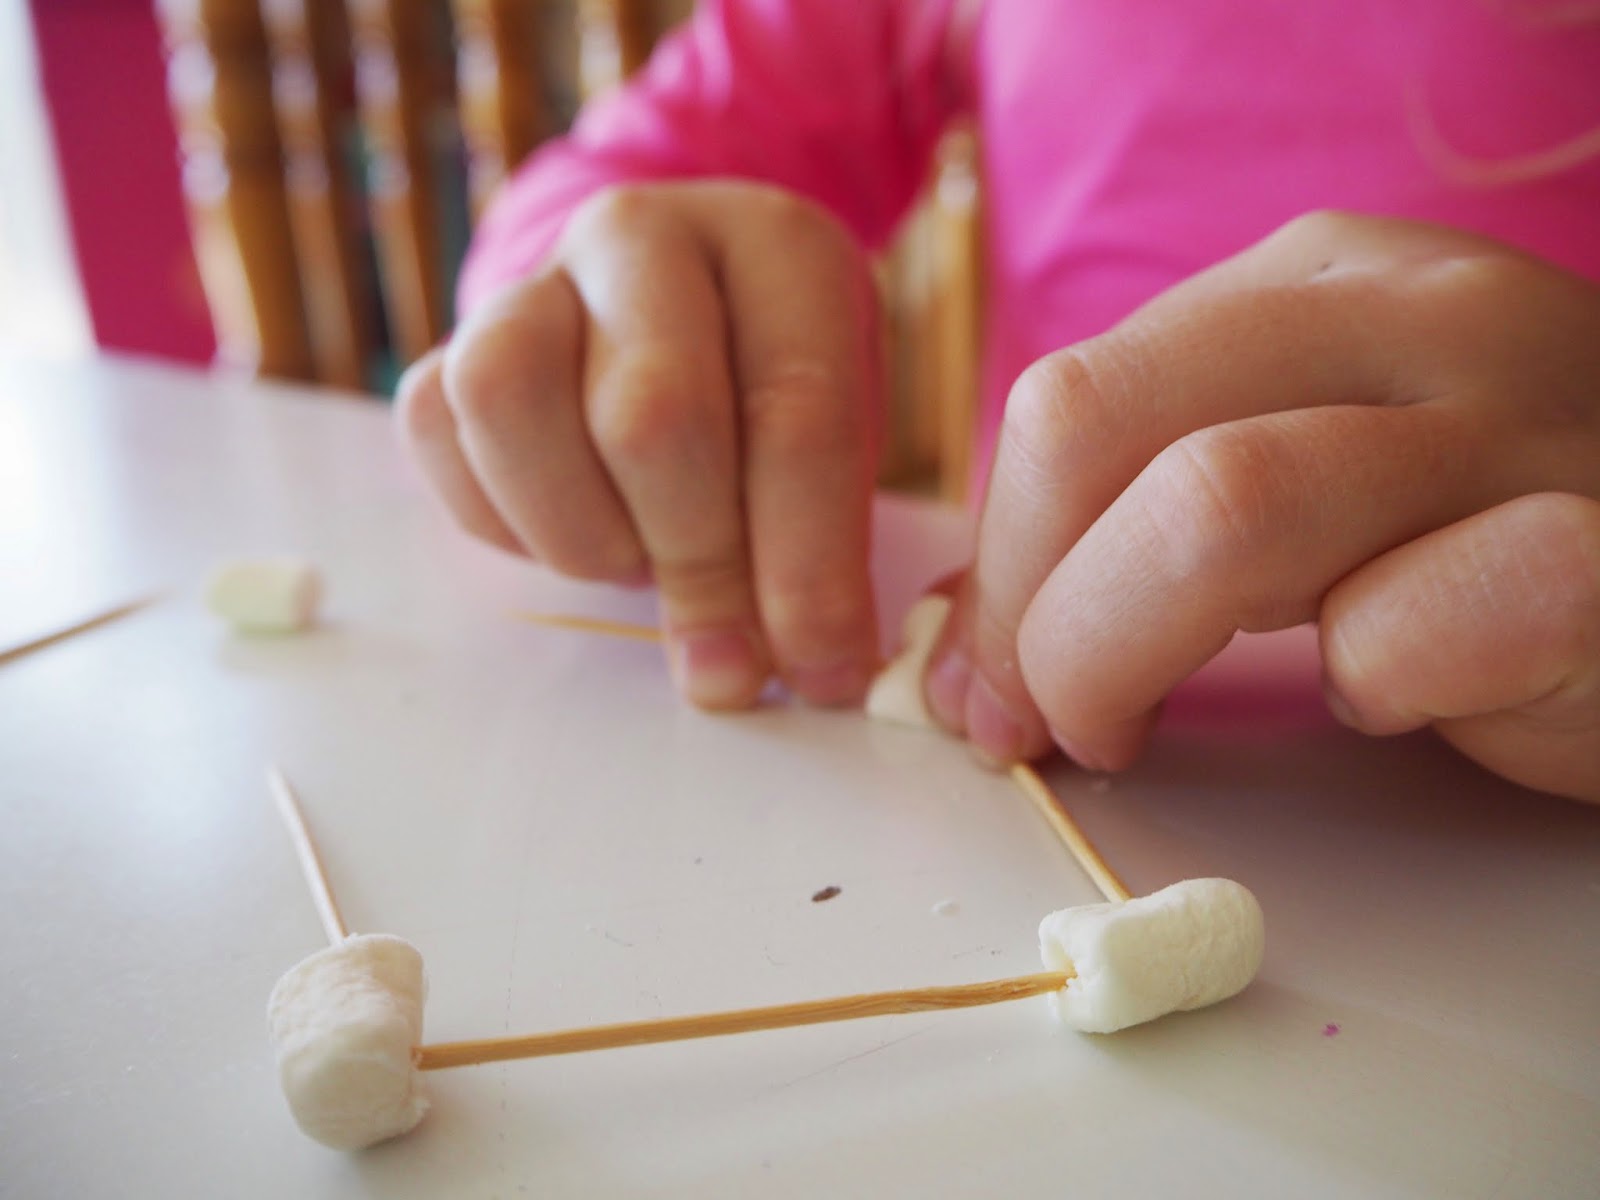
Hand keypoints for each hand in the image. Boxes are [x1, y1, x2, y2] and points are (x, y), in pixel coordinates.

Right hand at [397, 181, 882, 709]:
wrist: (671, 311)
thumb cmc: (767, 383)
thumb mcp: (830, 437)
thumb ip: (820, 540)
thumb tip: (804, 674)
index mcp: (773, 246)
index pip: (796, 412)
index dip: (806, 563)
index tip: (818, 672)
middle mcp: (642, 237)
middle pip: (650, 414)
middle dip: (697, 562)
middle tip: (727, 648)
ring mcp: (530, 281)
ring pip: (510, 405)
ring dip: (584, 533)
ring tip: (637, 559)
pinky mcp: (448, 339)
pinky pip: (437, 435)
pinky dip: (505, 523)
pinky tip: (571, 527)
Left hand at [925, 211, 1599, 801]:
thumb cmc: (1493, 529)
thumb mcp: (1311, 480)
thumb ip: (1137, 524)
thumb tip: (965, 645)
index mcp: (1311, 284)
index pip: (1065, 398)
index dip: (996, 557)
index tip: (987, 673)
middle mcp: (1408, 318)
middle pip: (1097, 427)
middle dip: (1026, 604)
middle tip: (1041, 716)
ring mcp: (1515, 424)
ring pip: (1219, 508)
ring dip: (1118, 652)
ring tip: (1130, 727)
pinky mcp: (1598, 558)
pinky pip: (1410, 626)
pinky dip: (1356, 688)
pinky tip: (1378, 701)